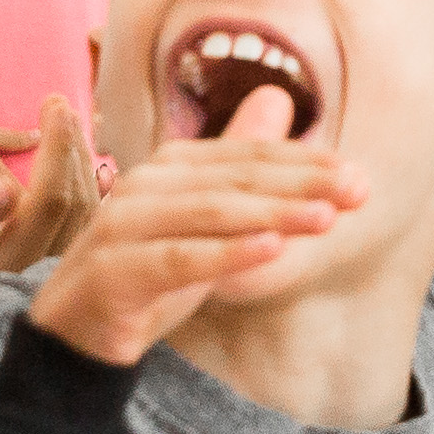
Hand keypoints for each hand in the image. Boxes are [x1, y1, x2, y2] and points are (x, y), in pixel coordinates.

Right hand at [0, 99, 105, 371]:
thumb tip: (6, 188)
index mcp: (8, 267)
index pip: (51, 198)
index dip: (58, 146)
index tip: (53, 103)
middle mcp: (41, 278)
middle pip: (79, 203)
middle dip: (73, 147)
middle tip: (62, 105)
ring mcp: (55, 282)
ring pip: (91, 216)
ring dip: (85, 166)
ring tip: (71, 124)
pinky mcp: (60, 280)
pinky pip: (88, 230)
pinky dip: (92, 192)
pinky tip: (86, 164)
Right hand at [26, 90, 361, 366]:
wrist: (76, 334)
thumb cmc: (148, 273)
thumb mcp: (204, 221)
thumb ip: (239, 166)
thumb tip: (278, 99)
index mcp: (170, 167)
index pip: (247, 157)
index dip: (304, 163)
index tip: (358, 177)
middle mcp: (145, 186)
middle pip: (234, 180)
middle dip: (300, 185)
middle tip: (356, 192)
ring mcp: (124, 226)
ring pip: (209, 214)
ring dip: (271, 214)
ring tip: (324, 218)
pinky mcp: (114, 272)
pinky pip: (178, 260)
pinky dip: (226, 254)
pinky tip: (271, 252)